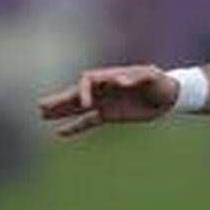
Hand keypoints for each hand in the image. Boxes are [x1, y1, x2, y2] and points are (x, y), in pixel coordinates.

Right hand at [37, 65, 179, 137]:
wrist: (168, 96)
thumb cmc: (160, 82)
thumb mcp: (152, 76)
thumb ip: (136, 77)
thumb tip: (118, 81)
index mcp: (110, 77)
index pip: (88, 80)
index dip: (84, 91)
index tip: (86, 105)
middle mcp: (103, 89)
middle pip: (76, 93)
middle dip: (60, 100)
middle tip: (40, 106)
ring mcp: (103, 102)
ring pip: (77, 107)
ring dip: (61, 111)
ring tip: (41, 115)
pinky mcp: (108, 115)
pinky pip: (87, 121)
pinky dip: (74, 127)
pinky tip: (59, 132)